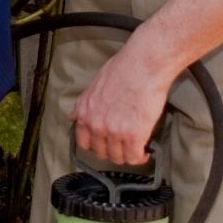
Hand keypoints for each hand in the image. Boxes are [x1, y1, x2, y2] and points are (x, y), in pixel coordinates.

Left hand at [71, 45, 172, 165]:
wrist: (143, 65)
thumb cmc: (123, 68)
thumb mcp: (93, 86)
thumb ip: (86, 104)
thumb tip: (77, 115)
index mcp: (84, 112)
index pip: (83, 142)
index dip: (95, 146)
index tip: (104, 145)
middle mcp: (95, 125)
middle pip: (100, 152)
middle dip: (112, 152)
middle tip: (122, 148)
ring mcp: (113, 132)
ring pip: (118, 158)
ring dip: (127, 156)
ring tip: (135, 150)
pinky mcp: (133, 136)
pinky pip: (134, 157)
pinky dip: (140, 157)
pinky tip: (145, 152)